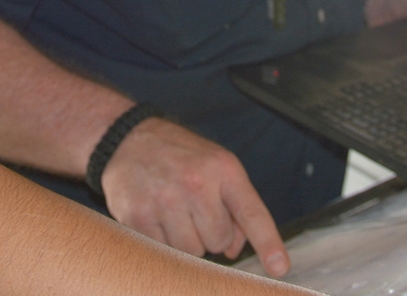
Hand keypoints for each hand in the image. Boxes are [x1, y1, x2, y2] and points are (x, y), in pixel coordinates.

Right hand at [99, 117, 289, 276]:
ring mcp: (165, 200)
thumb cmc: (178, 155)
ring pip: (192, 251)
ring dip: (186, 240)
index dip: (268, 243)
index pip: (251, 213)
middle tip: (193, 210)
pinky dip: (162, 241)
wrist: (128, 139)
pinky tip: (156, 216)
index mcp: (222, 169)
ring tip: (173, 212)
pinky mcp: (139, 216)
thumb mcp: (215, 166)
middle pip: (219, 242)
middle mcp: (195, 183)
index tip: (279, 267)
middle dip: (210, 233)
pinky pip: (164, 251)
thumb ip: (233, 206)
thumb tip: (233, 250)